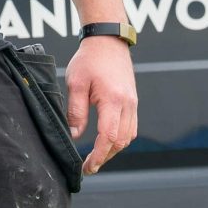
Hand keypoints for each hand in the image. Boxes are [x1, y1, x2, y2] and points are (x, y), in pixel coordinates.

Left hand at [67, 35, 138, 175]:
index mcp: (112, 100)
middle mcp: (128, 104)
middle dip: (105, 157)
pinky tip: (108, 141)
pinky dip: (120, 138)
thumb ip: (76, 112)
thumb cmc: (90, 59)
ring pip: (128, 136)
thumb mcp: (75, 84)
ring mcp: (133, 103)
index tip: (87, 167)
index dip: (98, 156)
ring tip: (97, 156)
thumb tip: (74, 135)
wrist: (108, 41)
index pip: (108, 137)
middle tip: (89, 167)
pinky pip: (131, 126)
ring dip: (114, 149)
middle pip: (120, 141)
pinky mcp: (133, 101)